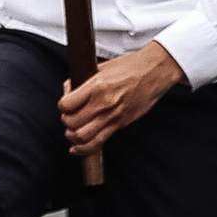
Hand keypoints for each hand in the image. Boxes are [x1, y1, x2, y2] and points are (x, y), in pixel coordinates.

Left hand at [59, 41, 184, 154]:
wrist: (153, 73)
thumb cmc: (131, 67)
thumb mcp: (103, 68)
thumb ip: (84, 80)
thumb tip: (69, 89)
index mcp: (97, 86)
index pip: (67, 104)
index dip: (62, 105)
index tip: (64, 104)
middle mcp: (103, 103)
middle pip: (72, 122)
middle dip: (65, 121)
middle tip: (67, 117)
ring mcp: (112, 116)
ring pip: (82, 136)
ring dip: (72, 136)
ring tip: (72, 131)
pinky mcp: (119, 125)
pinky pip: (97, 142)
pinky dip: (83, 149)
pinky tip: (77, 148)